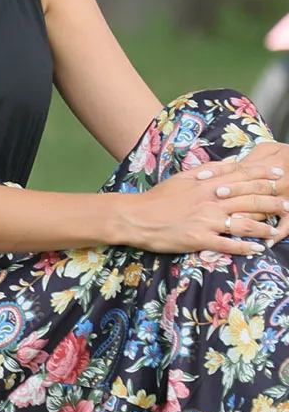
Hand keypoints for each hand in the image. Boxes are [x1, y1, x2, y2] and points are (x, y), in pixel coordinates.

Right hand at [129, 147, 288, 255]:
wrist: (136, 217)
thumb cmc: (159, 197)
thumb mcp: (182, 178)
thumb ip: (209, 170)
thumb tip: (231, 163)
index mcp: (206, 184)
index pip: (241, 177)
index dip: (263, 176)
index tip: (279, 176)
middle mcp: (210, 201)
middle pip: (249, 199)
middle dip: (272, 202)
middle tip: (288, 204)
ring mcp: (206, 221)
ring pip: (244, 222)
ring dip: (265, 226)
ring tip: (279, 229)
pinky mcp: (200, 239)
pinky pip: (228, 244)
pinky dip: (246, 247)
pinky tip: (259, 248)